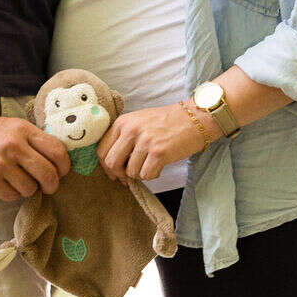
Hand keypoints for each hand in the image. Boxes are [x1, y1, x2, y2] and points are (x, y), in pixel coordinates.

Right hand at [0, 111, 70, 201]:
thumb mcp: (12, 126)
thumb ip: (33, 140)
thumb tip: (59, 160)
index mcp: (22, 130)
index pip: (57, 151)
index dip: (65, 166)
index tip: (61, 171)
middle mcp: (12, 147)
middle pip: (48, 174)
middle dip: (52, 184)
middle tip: (48, 186)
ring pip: (31, 189)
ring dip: (28, 188)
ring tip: (18, 180)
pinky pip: (12, 196)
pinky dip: (11, 192)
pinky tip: (3, 183)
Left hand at [99, 103, 213, 182]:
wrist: (194, 119)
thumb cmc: (167, 122)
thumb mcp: (139, 121)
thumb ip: (123, 137)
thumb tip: (111, 165)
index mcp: (123, 122)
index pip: (102, 149)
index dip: (106, 166)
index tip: (114, 172)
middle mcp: (131, 130)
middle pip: (112, 163)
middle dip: (119, 174)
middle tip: (128, 177)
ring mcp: (145, 141)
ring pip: (131, 172)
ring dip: (140, 174)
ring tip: (151, 165)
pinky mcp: (159, 153)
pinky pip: (146, 175)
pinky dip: (152, 175)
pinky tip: (159, 166)